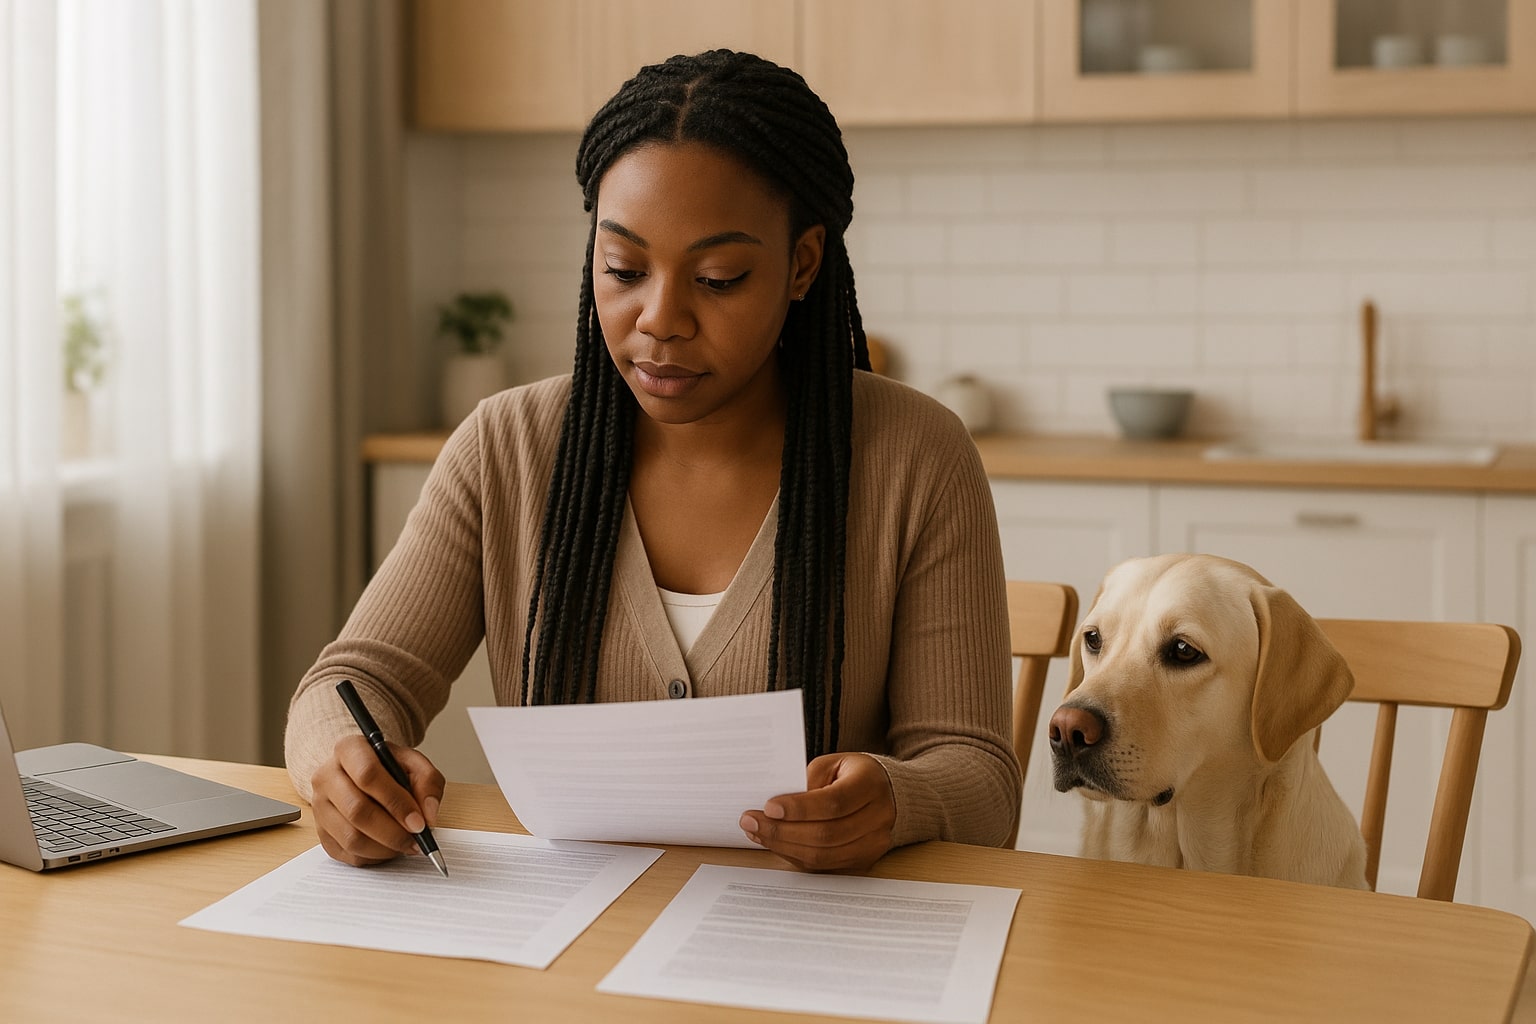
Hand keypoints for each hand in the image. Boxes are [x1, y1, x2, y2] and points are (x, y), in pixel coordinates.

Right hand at [309, 734, 445, 867]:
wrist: (362, 773)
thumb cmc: (388, 768)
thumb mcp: (414, 763)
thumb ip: (428, 782)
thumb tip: (428, 815)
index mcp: (349, 750)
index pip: (368, 775)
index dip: (396, 802)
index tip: (419, 822)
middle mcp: (326, 777)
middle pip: (357, 811)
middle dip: (393, 832)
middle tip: (417, 840)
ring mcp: (319, 806)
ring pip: (351, 838)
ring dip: (385, 848)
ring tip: (406, 845)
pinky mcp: (321, 832)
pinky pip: (347, 853)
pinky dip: (374, 857)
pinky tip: (390, 848)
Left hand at [739, 752, 895, 871]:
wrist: (887, 794)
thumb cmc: (852, 775)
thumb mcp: (832, 765)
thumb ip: (807, 781)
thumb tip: (774, 808)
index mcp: (870, 785)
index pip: (834, 802)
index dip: (799, 808)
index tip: (769, 807)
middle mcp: (878, 818)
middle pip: (826, 834)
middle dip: (782, 831)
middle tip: (751, 821)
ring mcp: (873, 844)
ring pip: (823, 855)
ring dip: (783, 846)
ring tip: (757, 832)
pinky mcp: (863, 861)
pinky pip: (823, 865)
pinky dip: (795, 856)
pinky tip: (775, 843)